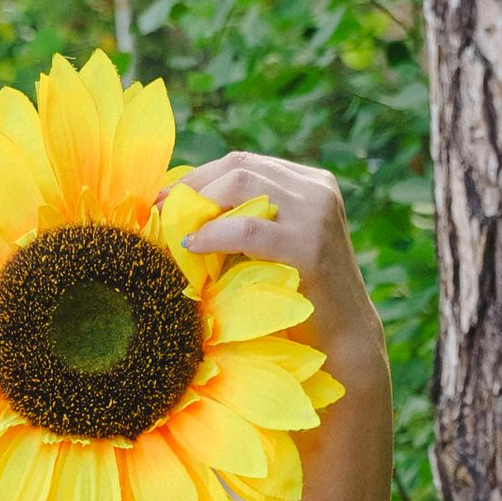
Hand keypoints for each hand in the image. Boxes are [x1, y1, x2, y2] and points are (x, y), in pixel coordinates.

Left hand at [176, 148, 384, 383]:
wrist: (342, 337)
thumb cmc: (295, 295)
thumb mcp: (274, 244)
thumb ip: (246, 217)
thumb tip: (181, 205)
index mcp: (310, 183)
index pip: (244, 163)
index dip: (198, 177)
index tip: (163, 198)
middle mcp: (317, 190)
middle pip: (239, 167)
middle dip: (192, 187)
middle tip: (159, 212)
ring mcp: (316, 213)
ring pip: (241, 185)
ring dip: (199, 205)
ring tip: (176, 230)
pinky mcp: (309, 246)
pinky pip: (247, 229)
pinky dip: (212, 234)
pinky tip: (192, 246)